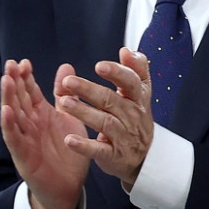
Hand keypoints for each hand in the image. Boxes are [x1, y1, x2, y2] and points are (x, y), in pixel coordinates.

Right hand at [0, 59, 88, 208]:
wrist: (68, 188)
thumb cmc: (67, 152)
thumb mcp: (69, 118)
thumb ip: (65, 95)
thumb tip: (65, 66)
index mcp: (41, 116)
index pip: (29, 92)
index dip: (25, 78)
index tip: (23, 61)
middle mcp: (30, 125)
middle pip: (18, 100)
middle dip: (14, 82)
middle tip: (10, 64)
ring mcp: (24, 140)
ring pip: (13, 116)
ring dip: (8, 98)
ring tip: (6, 81)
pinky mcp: (24, 156)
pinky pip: (14, 139)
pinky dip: (9, 125)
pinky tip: (6, 112)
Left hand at [57, 48, 155, 188]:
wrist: (144, 157)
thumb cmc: (136, 120)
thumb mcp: (141, 94)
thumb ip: (136, 70)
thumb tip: (127, 51)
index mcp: (138, 98)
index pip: (131, 82)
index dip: (117, 73)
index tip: (99, 66)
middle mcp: (132, 115)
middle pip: (111, 100)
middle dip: (89, 90)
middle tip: (68, 81)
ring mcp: (123, 136)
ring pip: (104, 122)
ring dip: (83, 112)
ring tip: (63, 103)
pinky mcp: (113, 155)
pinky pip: (98, 150)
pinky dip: (84, 146)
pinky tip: (69, 139)